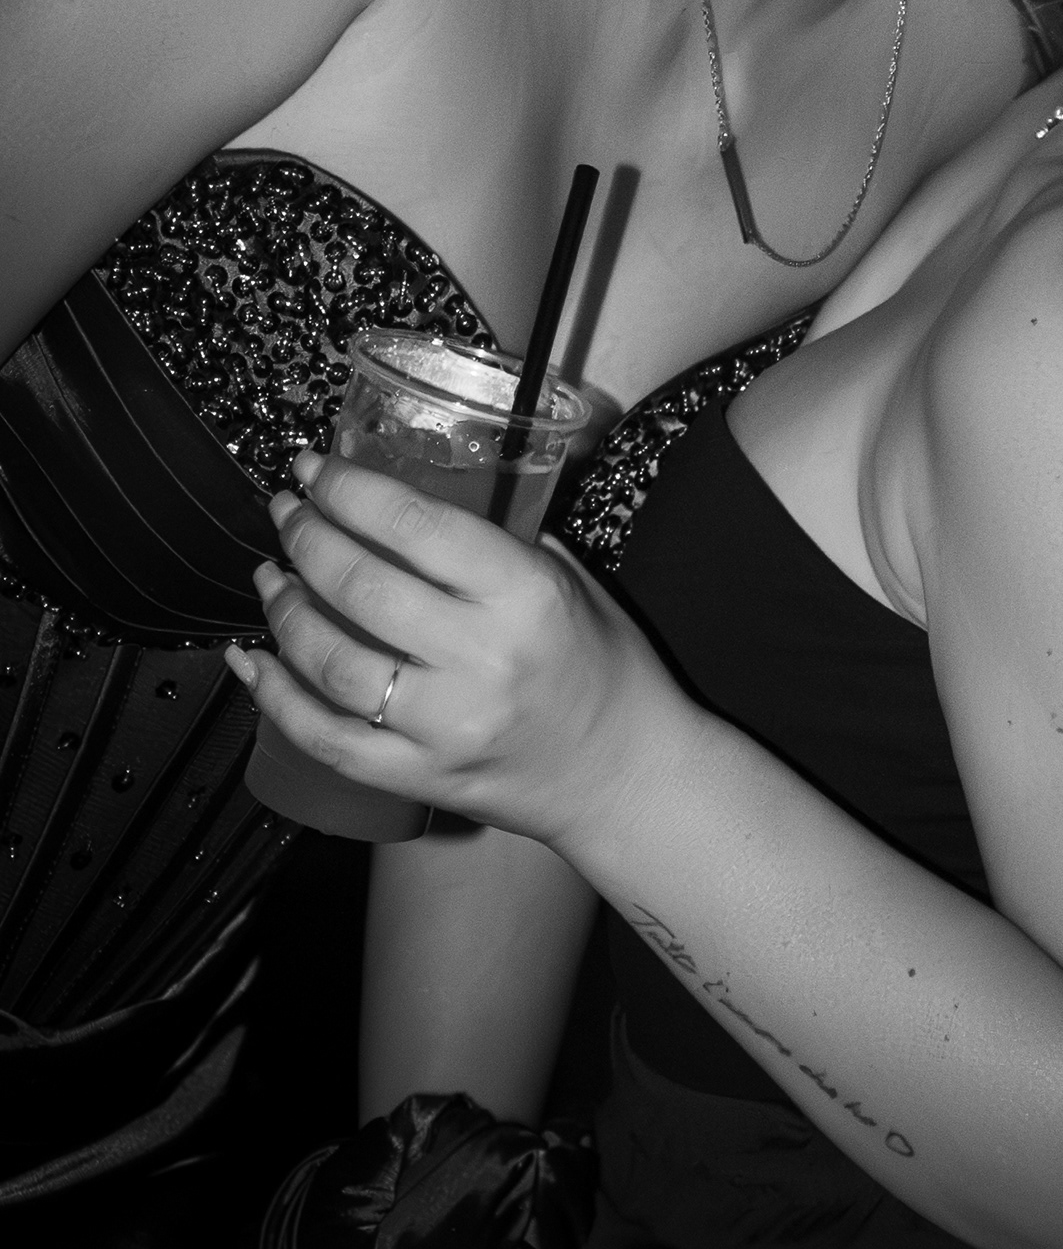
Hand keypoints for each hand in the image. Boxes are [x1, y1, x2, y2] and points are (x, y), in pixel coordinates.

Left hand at [226, 453, 674, 849]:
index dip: (352, 491)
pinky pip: (328, 740)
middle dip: (306, 539)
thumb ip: (501, 541)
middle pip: (362, 589)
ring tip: (270, 576)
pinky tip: (251, 660)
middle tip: (286, 512)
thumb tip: (419, 496)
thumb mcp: (570, 581)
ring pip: (333, 665)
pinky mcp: (421, 780)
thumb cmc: (606, 665)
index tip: (314, 468)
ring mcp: (445, 728)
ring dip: (285, 613)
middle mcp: (481, 661)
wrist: (625, 775)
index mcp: (526, 596)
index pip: (418, 528)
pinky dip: (277, 698)